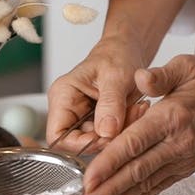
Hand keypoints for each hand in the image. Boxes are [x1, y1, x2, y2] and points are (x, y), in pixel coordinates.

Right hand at [46, 34, 147, 154]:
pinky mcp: (97, 120)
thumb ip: (110, 104)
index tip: (105, 137)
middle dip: (106, 136)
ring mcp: (82, 116)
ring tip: (136, 110)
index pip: (57, 136)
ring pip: (97, 140)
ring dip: (119, 132)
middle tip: (130, 119)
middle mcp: (69, 108)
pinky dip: (124, 128)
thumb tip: (106, 132)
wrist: (127, 50)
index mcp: (63, 96)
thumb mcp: (116, 76)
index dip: (79, 144)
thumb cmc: (116, 54)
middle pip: (79, 142)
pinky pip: (109, 135)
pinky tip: (136, 111)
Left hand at [80, 53, 194, 194]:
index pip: (134, 145)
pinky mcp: (186, 167)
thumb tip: (140, 78)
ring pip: (145, 185)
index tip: (87, 178)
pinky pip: (157, 186)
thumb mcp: (189, 66)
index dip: (109, 164)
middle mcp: (177, 144)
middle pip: (136, 173)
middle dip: (107, 191)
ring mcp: (182, 160)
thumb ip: (161, 74)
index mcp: (172, 118)